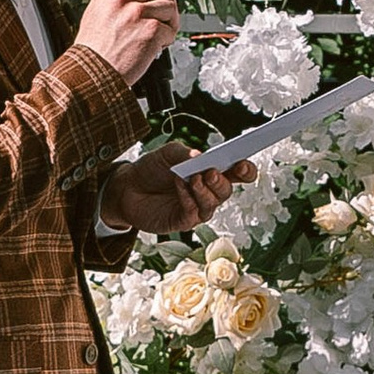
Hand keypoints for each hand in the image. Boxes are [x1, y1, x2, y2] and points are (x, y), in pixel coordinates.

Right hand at [72, 0, 178, 83]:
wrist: (91, 73)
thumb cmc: (94, 47)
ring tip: (158, 33)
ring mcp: (137, 13)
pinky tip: (155, 46)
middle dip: (166, 2)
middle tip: (161, 17)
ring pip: (170, 6)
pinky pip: (171, 29)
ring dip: (169, 21)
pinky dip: (167, 39)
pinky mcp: (151, 31)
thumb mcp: (97, 9)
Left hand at [100, 144, 248, 235]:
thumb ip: (183, 152)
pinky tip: (179, 187)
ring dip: (205, 191)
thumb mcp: (166, 153)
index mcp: (211, 171)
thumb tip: (200, 156)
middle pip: (228, 190)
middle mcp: (208, 192)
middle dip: (222, 181)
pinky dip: (189, 199)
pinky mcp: (183, 221)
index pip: (238, 173)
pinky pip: (194, 213)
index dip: (246, 170)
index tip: (242, 164)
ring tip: (193, 178)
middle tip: (210, 172)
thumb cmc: (151, 169)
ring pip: (213, 203)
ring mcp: (197, 208)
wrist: (127, 188)